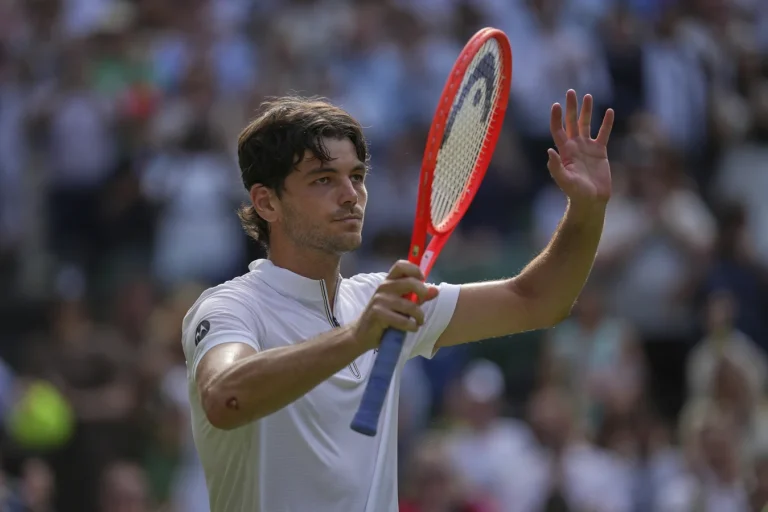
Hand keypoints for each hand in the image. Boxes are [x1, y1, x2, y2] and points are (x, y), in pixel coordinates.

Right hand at [353, 260, 438, 350]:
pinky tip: (411, 328)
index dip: (415, 270)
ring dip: (419, 316)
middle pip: (410, 282)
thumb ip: (418, 297)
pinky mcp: (378, 314)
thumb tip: (435, 290)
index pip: (401, 266)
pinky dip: (411, 326)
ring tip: (418, 322)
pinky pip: (403, 320)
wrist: (362, 334)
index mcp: (388, 281)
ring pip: (410, 306)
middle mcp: (384, 287)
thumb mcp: (401, 305)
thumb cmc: (384, 318)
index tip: (422, 279)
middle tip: (423, 304)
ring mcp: (380, 300)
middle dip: (423, 293)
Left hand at [548, 90, 613, 205]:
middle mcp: (575, 146)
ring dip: (587, 111)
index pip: (558, 130)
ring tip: (588, 96)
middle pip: (572, 122)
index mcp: (564, 151)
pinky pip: (603, 134)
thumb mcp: (564, 180)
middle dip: (571, 107)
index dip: (556, 118)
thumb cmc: (575, 192)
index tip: (556, 105)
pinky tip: (609, 111)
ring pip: (587, 124)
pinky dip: (606, 123)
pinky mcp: (600, 152)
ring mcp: (587, 148)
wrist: (591, 200)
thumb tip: (549, 151)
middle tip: (571, 91)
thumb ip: (556, 167)